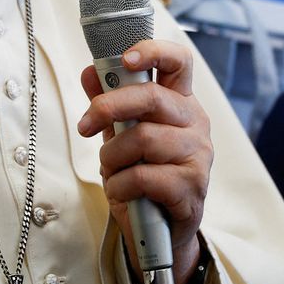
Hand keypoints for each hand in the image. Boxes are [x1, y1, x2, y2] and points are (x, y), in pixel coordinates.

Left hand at [78, 39, 212, 283]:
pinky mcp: (192, 187)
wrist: (161, 231)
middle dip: (108, 107)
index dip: (153, 52)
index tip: (124, 59)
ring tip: (111, 171)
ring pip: (142, 138)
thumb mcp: (121, 136)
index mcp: (180, 103)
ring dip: (112, 158)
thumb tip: (89, 72)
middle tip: (85, 125)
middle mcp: (195, 123)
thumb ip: (109, 105)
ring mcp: (198, 155)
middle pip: (151, 97)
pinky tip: (121, 192)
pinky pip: (144, 176)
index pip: (179, 62)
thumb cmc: (143, 176)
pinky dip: (120, 185)